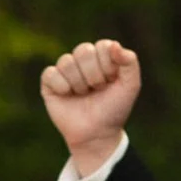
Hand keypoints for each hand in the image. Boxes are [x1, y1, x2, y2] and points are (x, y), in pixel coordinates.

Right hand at [40, 37, 139, 180]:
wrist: (96, 134)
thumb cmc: (114, 109)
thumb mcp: (131, 86)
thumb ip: (130, 62)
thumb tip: (114, 45)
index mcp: (102, 56)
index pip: (103, 46)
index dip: (108, 66)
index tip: (111, 82)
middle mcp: (83, 59)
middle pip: (84, 50)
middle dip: (94, 75)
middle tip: (97, 89)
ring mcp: (65, 70)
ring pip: (67, 61)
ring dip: (79, 83)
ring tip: (83, 94)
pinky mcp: (49, 82)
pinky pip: (50, 73)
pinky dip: (61, 86)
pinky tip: (67, 95)